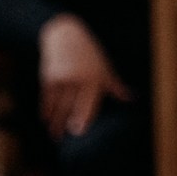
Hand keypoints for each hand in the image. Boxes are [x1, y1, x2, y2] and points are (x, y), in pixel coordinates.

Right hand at [38, 13, 128, 137]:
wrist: (65, 35)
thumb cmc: (89, 53)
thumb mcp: (105, 67)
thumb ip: (115, 86)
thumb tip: (131, 99)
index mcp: (94, 77)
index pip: (89, 102)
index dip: (83, 117)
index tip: (78, 132)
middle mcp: (77, 78)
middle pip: (70, 106)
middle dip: (65, 123)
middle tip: (62, 140)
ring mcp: (62, 78)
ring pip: (57, 104)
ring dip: (54, 121)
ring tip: (54, 135)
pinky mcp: (48, 77)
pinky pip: (47, 98)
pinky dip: (46, 109)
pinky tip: (46, 120)